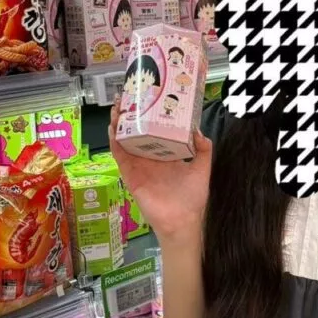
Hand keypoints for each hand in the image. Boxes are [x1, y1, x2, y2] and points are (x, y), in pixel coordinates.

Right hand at [109, 103, 211, 239]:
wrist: (183, 220)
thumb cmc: (192, 197)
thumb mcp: (202, 168)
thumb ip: (203, 149)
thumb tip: (198, 129)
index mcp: (165, 155)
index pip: (154, 130)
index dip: (149, 116)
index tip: (147, 99)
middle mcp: (150, 157)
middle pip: (136, 132)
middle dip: (131, 115)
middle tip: (128, 96)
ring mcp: (138, 165)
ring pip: (124, 140)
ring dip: (119, 124)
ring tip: (118, 107)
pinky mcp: (130, 175)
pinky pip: (120, 156)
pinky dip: (115, 142)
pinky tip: (114, 128)